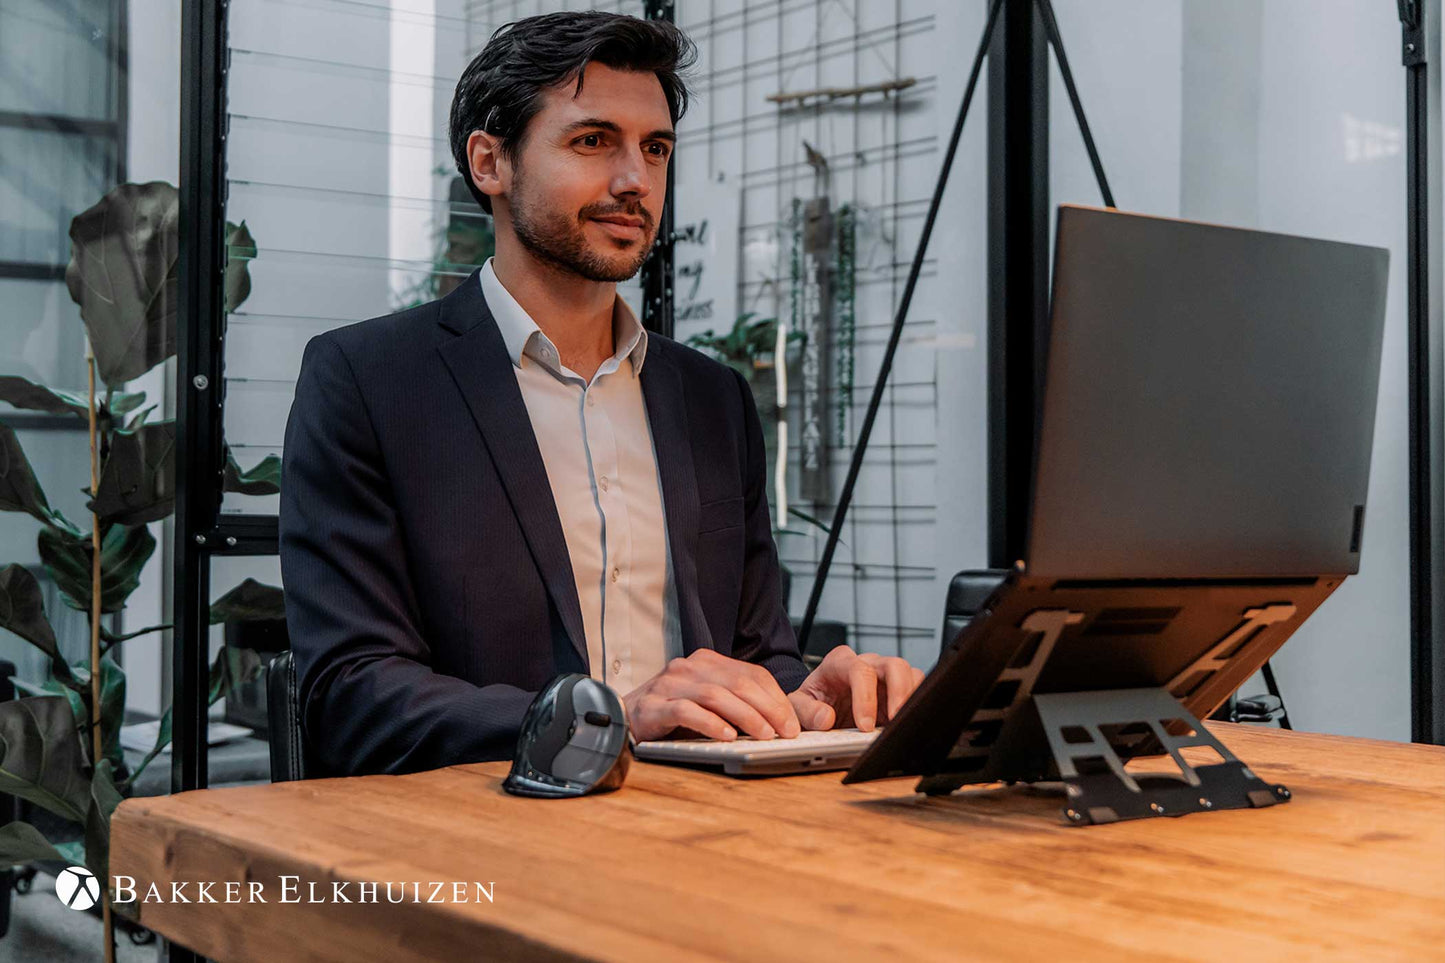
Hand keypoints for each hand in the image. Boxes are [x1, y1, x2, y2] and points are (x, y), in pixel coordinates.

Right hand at [622, 649, 801, 741]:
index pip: (752, 674)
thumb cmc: (672, 713)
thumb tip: (782, 723)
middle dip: (767, 708)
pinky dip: (710, 723)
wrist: (623, 717)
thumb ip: (739, 706)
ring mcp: (670, 684)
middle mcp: (689, 667)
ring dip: (744, 716)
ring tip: (763, 735)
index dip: (776, 698)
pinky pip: (686, 711)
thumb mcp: (710, 704)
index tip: (793, 723)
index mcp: (708, 661)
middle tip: (785, 731)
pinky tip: (726, 736)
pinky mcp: (654, 705)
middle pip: (737, 683)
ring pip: (715, 695)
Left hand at [787, 645, 924, 731]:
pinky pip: (918, 688)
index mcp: (839, 663)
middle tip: (896, 720)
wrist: (819, 707)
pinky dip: (917, 704)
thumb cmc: (811, 702)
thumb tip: (826, 718)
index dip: (865, 697)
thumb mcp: (798, 707)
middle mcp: (866, 663)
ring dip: (912, 698)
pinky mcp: (898, 690)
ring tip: (905, 723)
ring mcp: (884, 676)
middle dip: (899, 692)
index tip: (864, 725)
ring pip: (911, 674)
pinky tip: (909, 722)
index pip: (859, 670)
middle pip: (894, 664)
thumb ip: (807, 712)